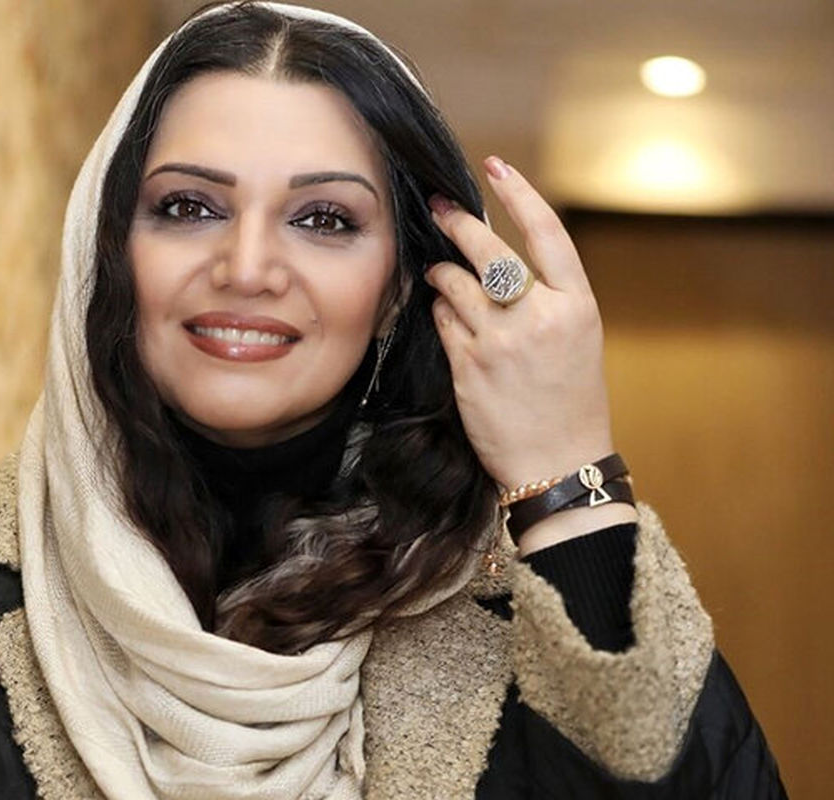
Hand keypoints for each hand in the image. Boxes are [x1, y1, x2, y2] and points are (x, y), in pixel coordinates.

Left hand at [424, 157, 614, 492]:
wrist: (560, 464)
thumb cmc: (570, 401)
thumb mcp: (577, 339)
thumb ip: (546, 298)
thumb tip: (501, 259)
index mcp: (575, 306)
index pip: (546, 233)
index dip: (519, 194)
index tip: (495, 166)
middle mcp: (539, 318)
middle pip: (489, 252)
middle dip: (457, 222)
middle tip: (438, 207)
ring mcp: (500, 343)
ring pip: (456, 284)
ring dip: (441, 272)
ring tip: (436, 271)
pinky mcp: (468, 367)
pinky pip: (442, 320)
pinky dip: (438, 308)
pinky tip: (441, 310)